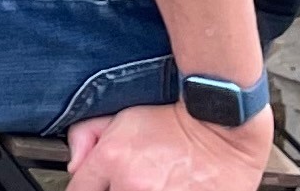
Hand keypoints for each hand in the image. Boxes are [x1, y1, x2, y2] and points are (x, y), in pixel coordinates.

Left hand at [67, 102, 273, 190]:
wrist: (224, 130)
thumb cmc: (177, 120)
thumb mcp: (124, 115)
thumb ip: (87, 134)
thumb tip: (75, 162)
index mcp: (114, 160)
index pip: (78, 190)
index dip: (87, 185)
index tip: (95, 183)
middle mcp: (132, 186)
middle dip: (112, 189)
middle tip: (128, 179)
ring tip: (153, 181)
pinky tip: (171, 185)